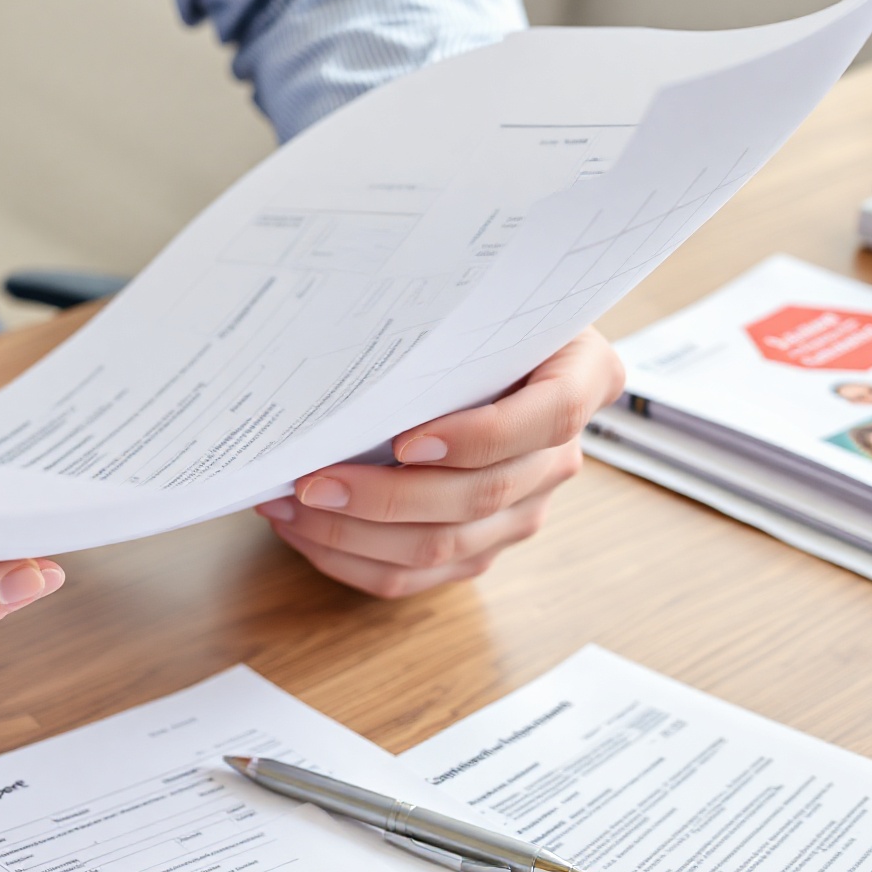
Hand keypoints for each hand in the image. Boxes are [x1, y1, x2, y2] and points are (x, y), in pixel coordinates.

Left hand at [254, 329, 624, 598]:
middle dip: (384, 496)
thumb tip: (356, 316)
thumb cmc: (470, 315)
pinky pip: (415, 575)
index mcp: (583, 378)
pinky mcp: (480, 547)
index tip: (407, 440)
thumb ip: (450, 314)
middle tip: (311, 481)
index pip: (550, 416)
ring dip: (353, 533)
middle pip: (480, 494)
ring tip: (288, 506)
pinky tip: (301, 529)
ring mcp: (523, 509)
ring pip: (441, 547)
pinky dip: (349, 557)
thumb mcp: (476, 295)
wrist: (476, 348)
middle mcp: (559, 456)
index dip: (479, 436)